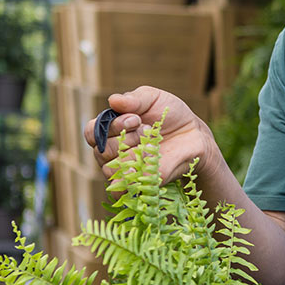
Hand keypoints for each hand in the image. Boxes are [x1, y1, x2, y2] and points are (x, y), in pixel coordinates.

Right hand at [82, 86, 218, 184]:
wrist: (193, 134)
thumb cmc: (168, 114)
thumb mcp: (152, 98)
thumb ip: (133, 99)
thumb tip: (113, 101)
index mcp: (110, 130)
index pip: (91, 132)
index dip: (110, 126)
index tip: (135, 118)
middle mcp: (113, 151)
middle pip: (101, 151)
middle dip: (125, 138)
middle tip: (146, 130)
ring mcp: (125, 169)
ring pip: (111, 169)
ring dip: (133, 155)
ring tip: (153, 145)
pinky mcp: (140, 183)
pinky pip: (126, 187)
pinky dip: (135, 177)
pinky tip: (149, 165)